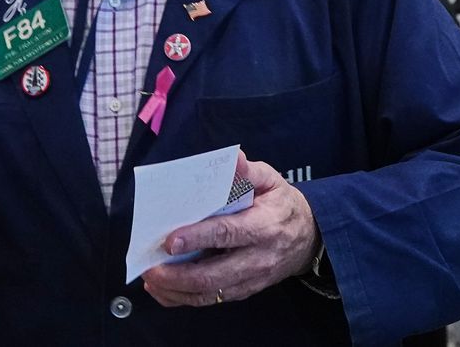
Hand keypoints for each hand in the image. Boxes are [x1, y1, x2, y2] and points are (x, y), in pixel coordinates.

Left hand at [141, 151, 319, 306]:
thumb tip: (233, 158)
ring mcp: (251, 278)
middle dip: (178, 274)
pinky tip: (163, 290)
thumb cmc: (280, 204)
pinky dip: (184, 298)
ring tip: (151, 280)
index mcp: (264, 226)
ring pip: (210, 293)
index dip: (197, 238)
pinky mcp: (244, 290)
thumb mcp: (271, 181)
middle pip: (215, 274)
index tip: (170, 240)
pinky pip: (212, 300)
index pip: (227, 234)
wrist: (309, 237)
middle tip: (150, 267)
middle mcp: (258, 258)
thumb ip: (248, 171)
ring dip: (177, 290)